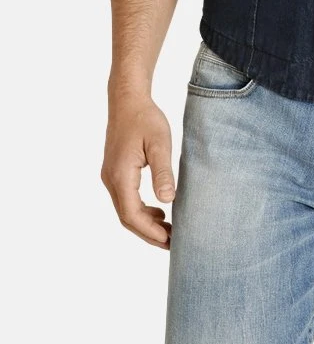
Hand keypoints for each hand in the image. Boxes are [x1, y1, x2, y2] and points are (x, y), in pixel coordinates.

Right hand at [101, 91, 175, 248]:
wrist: (127, 100)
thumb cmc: (145, 118)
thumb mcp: (160, 143)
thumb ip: (162, 172)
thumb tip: (168, 201)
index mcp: (120, 175)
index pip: (131, 215)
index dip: (150, 232)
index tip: (169, 241)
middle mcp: (111, 180)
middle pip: (127, 218)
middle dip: (149, 233)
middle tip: (173, 243)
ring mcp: (110, 177)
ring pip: (125, 210)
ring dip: (145, 223)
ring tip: (169, 230)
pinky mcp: (115, 172)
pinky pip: (126, 199)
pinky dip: (141, 211)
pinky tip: (158, 211)